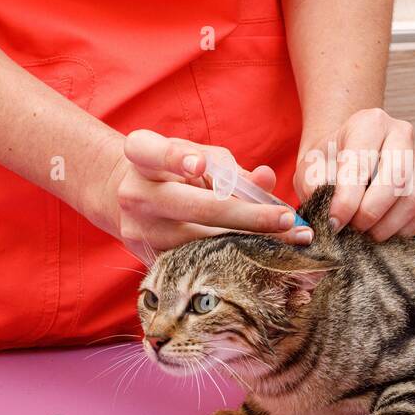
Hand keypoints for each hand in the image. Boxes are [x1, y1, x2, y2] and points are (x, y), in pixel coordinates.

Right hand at [94, 131, 312, 259]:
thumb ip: (230, 168)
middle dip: (247, 215)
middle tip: (285, 219)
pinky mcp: (147, 258)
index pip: (153, 152)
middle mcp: (136, 193)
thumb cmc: (173, 170)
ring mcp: (139, 230)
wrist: (124, 197)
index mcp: (142, 157)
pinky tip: (264, 257)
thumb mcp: (196, 156)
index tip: (201, 165)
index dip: (176, 157)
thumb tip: (267, 178)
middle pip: (194, 207)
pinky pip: (197, 262)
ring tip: (290, 239)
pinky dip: (232, 259)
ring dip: (250, 242)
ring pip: (202, 242)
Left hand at [295, 108, 414, 240]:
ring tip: (363, 235)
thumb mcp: (310, 167)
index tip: (333, 223)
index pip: (363, 163)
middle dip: (371, 212)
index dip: (347, 199)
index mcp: (369, 123)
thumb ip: (315, 187)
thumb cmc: (327, 161)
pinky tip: (379, 233)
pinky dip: (401, 231)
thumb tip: (331, 217)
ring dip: (386, 226)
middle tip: (351, 230)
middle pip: (397, 178)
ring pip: (413, 198)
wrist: (343, 156)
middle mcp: (401, 134)